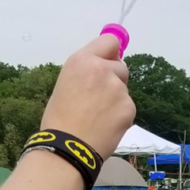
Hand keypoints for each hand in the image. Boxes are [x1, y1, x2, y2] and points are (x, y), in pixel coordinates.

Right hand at [41, 35, 134, 158]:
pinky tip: (107, 125)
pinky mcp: (129, 107)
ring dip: (117, 99)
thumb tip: (103, 69)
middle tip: (101, 98)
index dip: (112, 53)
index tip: (111, 61)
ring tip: (100, 116)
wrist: (69, 146)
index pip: (109, 42)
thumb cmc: (60, 118)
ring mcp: (118, 88)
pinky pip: (128, 107)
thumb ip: (87, 72)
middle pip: (121, 67)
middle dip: (115, 79)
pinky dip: (121, 115)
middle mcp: (102, 69)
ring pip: (124, 89)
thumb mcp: (67, 82)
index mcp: (82, 60)